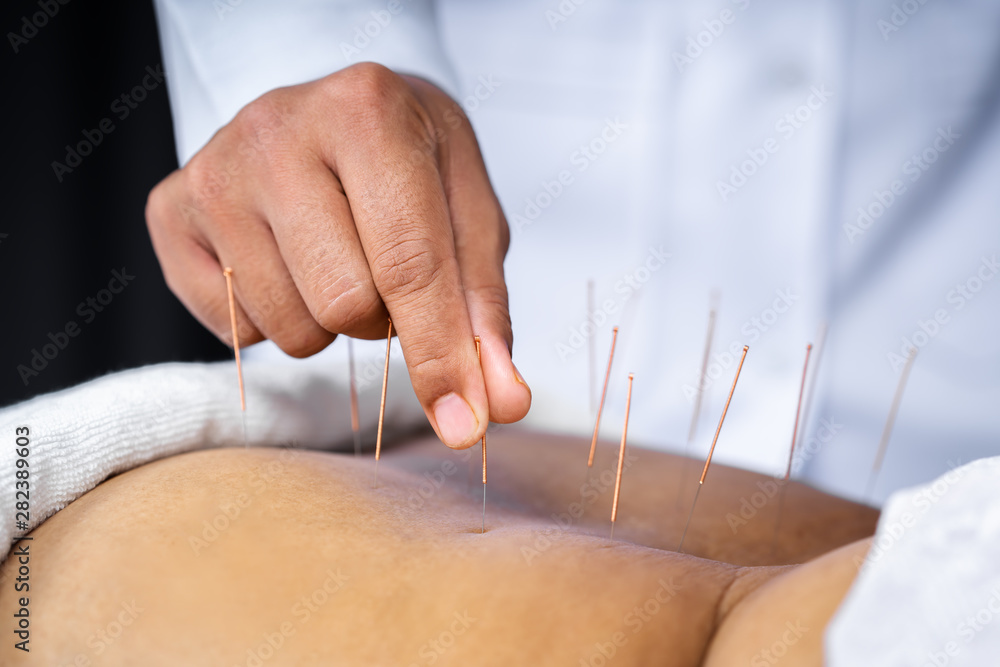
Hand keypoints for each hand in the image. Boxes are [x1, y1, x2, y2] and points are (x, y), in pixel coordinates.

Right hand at [145, 62, 530, 447]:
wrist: (334, 115)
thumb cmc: (411, 166)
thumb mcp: (467, 216)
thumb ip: (484, 311)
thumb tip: (499, 405)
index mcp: (367, 110)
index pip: (409, 265)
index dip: (441, 356)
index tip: (465, 426)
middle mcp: (277, 130)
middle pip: (344, 304)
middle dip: (381, 319)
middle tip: (383, 272)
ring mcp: (213, 171)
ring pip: (291, 328)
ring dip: (330, 323)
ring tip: (334, 260)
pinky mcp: (169, 211)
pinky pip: (234, 332)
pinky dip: (275, 321)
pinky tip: (284, 263)